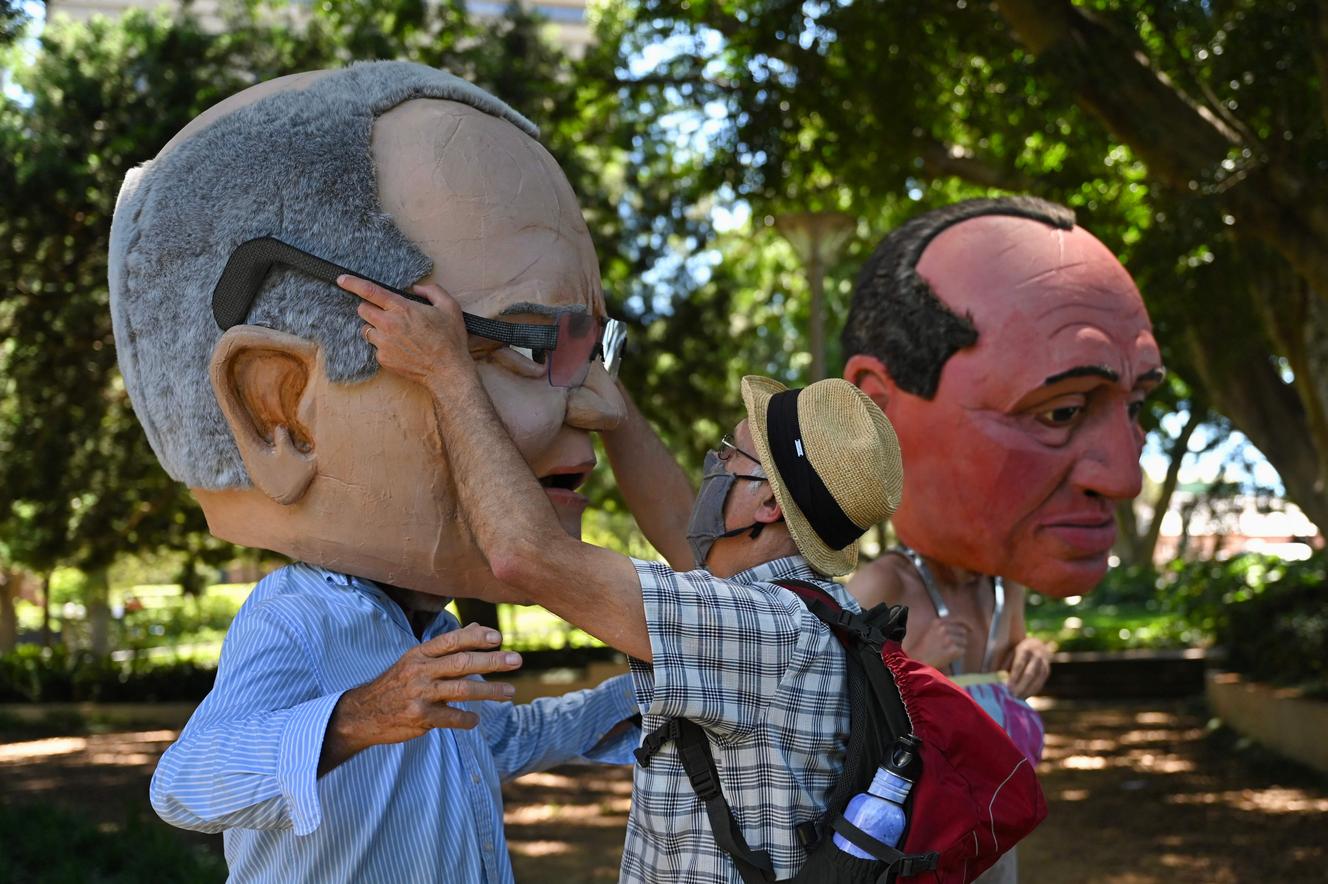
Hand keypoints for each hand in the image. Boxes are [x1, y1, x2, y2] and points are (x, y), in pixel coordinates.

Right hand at [320, 623, 521, 772]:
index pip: (451, 641)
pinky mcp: (419, 717)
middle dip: (492, 662)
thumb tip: (479, 628)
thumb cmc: (397, 682)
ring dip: (489, 692)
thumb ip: (448, 646)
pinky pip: (451, 717)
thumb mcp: (417, 659)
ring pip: (462, 690)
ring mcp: (419, 694)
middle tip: (517, 661)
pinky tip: (476, 720)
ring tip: (510, 692)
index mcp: (420, 654)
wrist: (363, 713)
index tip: (498, 638)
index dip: (476, 638)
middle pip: (462, 663)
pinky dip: (467, 719)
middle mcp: (420, 671)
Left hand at [339, 275, 471, 387]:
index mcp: (402, 308)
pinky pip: (375, 347)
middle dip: (371, 309)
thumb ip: (432, 291)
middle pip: (362, 310)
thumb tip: (416, 288)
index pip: (370, 291)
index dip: (353, 283)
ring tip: (396, 334)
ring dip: (376, 328)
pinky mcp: (383, 359)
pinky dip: (384, 346)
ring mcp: (383, 343)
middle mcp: (388, 324)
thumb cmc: (450, 339)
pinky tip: (401, 349)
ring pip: (366, 329)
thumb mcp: (450, 307)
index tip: (341, 279)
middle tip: (387, 315)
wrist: (447, 371)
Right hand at [908, 616, 968, 669]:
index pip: (958, 619)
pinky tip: (948, 656)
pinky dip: (958, 655)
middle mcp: (944, 628)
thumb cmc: (922, 648)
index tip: (971, 628)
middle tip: (951, 646)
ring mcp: (949, 639)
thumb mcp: (930, 631)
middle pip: (963, 631)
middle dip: (959, 638)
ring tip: (947, 652)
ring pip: (964, 642)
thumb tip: (962, 628)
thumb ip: (943, 626)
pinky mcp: (953, 649)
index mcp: (937, 622)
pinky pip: (962, 651)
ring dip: (958, 647)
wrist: (917, 660)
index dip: (966, 624)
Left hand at [1007, 636, 1050, 697]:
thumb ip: (1004, 663)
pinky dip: (1033, 691)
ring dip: (1028, 691)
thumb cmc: (1017, 650)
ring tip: (1018, 699)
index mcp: (1025, 649)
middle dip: (1021, 686)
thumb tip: (998, 677)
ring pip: (1037, 680)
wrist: (1037, 645)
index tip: (1008, 687)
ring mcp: (1044, 664)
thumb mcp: (1009, 652)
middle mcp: (1036, 656)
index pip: (1019, 665)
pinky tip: (1025, 696)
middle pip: (1029, 674)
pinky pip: (1041, 683)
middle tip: (1012, 695)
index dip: (1014, 677)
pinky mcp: (1047, 671)